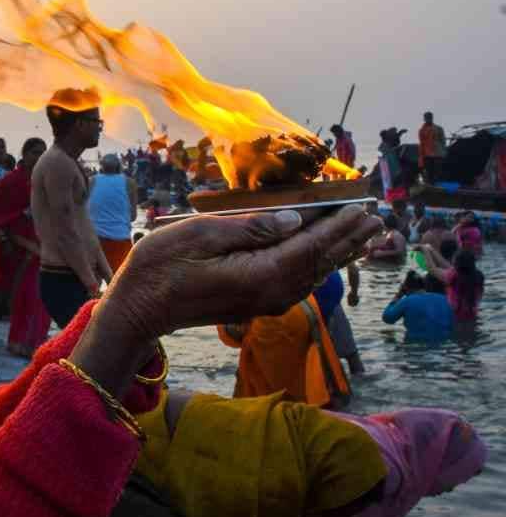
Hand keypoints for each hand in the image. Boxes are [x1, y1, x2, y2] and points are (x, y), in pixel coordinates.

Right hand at [69, 205, 382, 392]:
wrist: (137, 311)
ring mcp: (263, 302)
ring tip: (366, 236)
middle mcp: (270, 293)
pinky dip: (319, 264)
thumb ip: (252, 227)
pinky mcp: (254, 302)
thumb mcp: (200, 235)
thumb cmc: (159, 268)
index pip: (312, 245)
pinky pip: (298, 280)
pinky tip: (326, 256)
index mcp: (260, 274)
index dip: (341, 224)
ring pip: (313, 274)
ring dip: (340, 252)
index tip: (365, 206)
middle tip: (379, 218)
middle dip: (350, 239)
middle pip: (321, 262)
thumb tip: (297, 220)